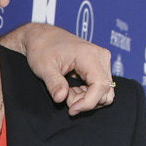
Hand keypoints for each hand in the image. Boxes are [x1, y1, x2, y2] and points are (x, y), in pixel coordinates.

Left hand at [0, 22, 114, 115]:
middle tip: (64, 96)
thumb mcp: (43, 67)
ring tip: (66, 91)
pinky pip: (100, 86)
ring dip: (86, 98)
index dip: (88, 102)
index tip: (71, 109)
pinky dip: (87, 93)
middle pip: (105, 90)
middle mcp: (101, 56)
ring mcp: (102, 60)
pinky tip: (71, 88)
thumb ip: (54, 83)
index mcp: (89, 55)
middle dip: (85, 101)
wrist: (40, 36)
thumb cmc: (40, 48)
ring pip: (105, 91)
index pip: (100, 85)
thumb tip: (61, 99)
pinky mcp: (99, 64)